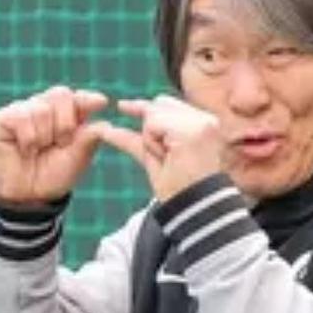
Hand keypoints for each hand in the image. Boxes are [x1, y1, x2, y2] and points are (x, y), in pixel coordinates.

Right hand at [0, 86, 109, 205]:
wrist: (30, 195)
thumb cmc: (56, 173)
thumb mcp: (79, 156)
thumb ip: (90, 136)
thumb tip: (105, 119)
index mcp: (69, 113)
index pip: (79, 97)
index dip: (88, 98)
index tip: (101, 103)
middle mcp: (47, 106)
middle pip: (61, 94)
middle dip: (66, 123)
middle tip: (61, 143)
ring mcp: (25, 109)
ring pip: (42, 109)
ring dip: (44, 136)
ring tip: (39, 149)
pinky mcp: (4, 118)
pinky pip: (21, 117)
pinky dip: (28, 138)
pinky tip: (25, 149)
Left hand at [99, 95, 223, 200]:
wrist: (194, 209)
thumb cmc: (178, 189)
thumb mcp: (155, 157)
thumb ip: (138, 139)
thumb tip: (106, 129)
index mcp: (203, 123)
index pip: (166, 104)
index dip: (143, 108)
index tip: (121, 106)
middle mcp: (205, 119)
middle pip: (159, 104)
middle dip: (150, 127)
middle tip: (165, 156)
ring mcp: (200, 123)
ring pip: (154, 113)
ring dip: (151, 139)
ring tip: (169, 160)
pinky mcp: (191, 130)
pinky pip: (153, 125)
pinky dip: (152, 143)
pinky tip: (165, 157)